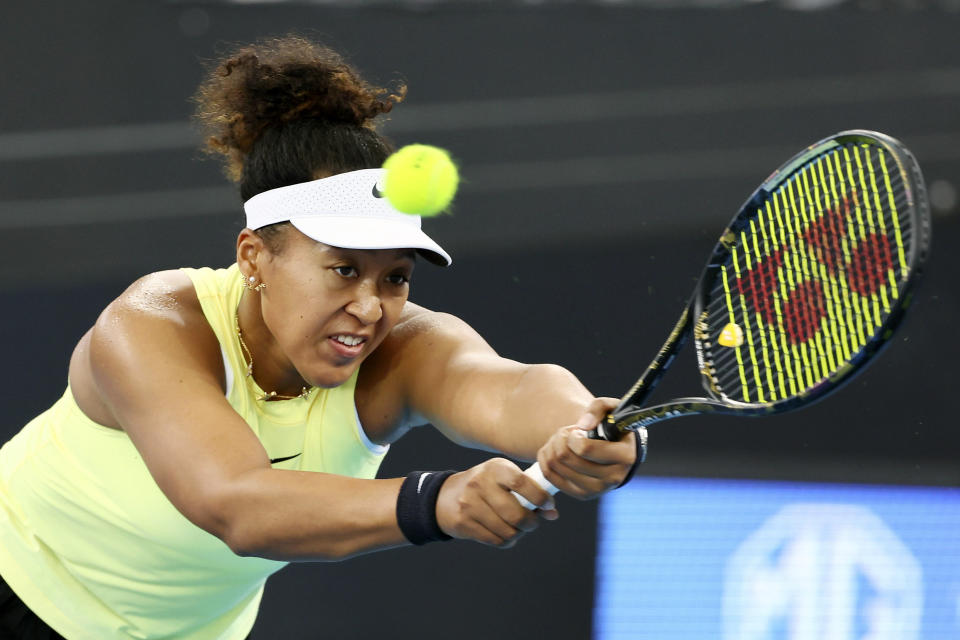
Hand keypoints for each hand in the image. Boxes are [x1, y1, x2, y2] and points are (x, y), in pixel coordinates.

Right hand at [435, 458, 557, 547]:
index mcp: (495, 468)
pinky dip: (506, 540)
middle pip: (516, 514)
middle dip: (532, 523)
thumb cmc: (485, 486)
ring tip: (518, 528)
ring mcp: (470, 504)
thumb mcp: (503, 478)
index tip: (549, 505)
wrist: (445, 496)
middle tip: (534, 522)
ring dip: (518, 533)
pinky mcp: (463, 523)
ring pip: (507, 531)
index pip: (521, 483)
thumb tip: (552, 513)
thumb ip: (529, 491)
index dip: (539, 497)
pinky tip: (505, 533)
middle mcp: (480, 484)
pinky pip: (495, 540)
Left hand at [536, 397, 637, 499]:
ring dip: (552, 447)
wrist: (614, 448)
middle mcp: (614, 478)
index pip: (585, 449)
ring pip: (555, 466)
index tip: (577, 430)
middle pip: (566, 457)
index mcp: (625, 457)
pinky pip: (549, 476)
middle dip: (560, 439)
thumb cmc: (612, 426)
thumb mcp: (611, 408)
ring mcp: (597, 490)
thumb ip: (598, 408)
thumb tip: (584, 425)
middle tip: (567, 433)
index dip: (573, 436)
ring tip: (563, 441)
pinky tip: (554, 451)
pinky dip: (546, 459)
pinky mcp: (582, 495)